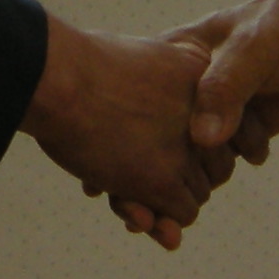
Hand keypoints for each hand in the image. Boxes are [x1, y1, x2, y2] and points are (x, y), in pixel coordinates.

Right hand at [22, 17, 222, 248]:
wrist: (55, 77)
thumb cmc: (82, 67)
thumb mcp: (143, 61)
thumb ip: (164, 99)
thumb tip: (176, 147)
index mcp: (207, 75)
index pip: (223, 127)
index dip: (193, 146)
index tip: (160, 143)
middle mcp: (210, 112)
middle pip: (218, 165)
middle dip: (184, 176)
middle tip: (143, 171)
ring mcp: (188, 149)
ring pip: (199, 195)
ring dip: (165, 200)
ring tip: (128, 188)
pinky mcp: (163, 180)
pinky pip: (182, 215)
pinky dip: (159, 216)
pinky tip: (129, 201)